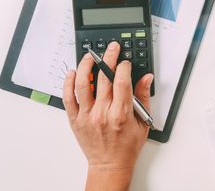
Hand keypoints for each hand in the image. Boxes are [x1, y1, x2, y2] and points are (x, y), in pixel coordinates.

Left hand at [63, 41, 153, 190]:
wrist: (109, 165)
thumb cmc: (126, 146)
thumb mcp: (142, 122)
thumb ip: (143, 97)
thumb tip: (146, 78)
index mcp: (121, 114)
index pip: (121, 81)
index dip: (124, 67)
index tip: (125, 62)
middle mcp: (102, 114)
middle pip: (103, 78)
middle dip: (108, 58)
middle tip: (111, 49)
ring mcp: (87, 116)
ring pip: (83, 84)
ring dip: (86, 66)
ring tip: (90, 56)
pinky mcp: (75, 120)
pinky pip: (68, 98)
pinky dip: (68, 83)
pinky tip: (72, 73)